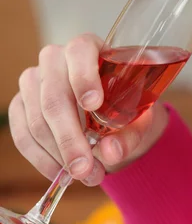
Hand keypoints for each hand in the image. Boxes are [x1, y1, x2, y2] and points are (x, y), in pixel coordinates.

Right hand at [8, 34, 168, 185]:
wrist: (113, 118)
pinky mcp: (20, 104)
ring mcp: (34, 81)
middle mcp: (56, 59)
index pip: (80, 50)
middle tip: (86, 167)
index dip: (84, 77)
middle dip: (69, 137)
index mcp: (89, 48)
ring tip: (85, 175)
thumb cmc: (128, 108)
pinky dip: (42, 159)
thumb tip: (110, 152)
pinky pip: (23, 134)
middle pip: (54, 94)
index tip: (94, 105)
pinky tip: (61, 174)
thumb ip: (130, 134)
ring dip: (59, 154)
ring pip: (36, 119)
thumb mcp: (140, 119)